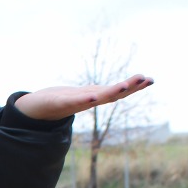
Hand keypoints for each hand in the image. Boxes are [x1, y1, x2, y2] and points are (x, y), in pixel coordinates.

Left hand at [14, 75, 153, 120]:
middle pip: (112, 94)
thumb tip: (112, 88)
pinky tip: (93, 97)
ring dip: (111, 93)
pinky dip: (84, 100)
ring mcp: (75, 103)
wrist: (37, 109)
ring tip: (125, 85)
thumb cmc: (61, 100)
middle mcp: (88, 101)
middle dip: (130, 87)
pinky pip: (73, 103)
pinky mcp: (59, 104)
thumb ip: (97, 92)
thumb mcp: (82, 94)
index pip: (117, 91)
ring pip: (97, 98)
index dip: (134, 86)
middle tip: (146, 79)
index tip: (151, 79)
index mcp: (94, 97)